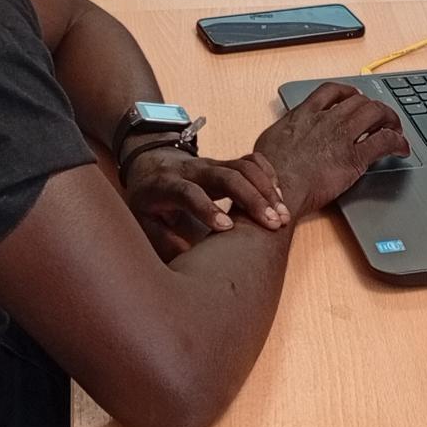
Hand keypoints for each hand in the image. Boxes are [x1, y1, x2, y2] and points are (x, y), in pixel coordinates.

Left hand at [120, 146, 289, 258]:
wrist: (149, 165)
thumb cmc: (148, 203)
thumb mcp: (142, 223)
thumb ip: (163, 242)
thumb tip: (189, 265)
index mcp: (165, 185)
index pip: (188, 192)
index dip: (207, 208)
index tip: (228, 228)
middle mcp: (191, 170)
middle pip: (225, 176)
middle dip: (252, 198)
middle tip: (274, 223)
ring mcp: (211, 163)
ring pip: (243, 167)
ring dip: (267, 190)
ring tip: (284, 216)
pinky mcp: (225, 162)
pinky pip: (251, 160)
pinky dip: (269, 175)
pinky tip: (281, 197)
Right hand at [254, 82, 410, 217]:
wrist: (276, 192)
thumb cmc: (267, 174)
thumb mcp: (271, 139)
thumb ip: (285, 130)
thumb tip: (286, 132)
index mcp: (304, 114)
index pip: (332, 91)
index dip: (348, 92)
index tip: (355, 96)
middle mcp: (326, 120)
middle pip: (359, 100)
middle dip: (374, 106)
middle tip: (381, 116)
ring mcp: (341, 137)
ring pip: (376, 113)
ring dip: (390, 118)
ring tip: (395, 128)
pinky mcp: (354, 158)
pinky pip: (384, 141)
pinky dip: (398, 142)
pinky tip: (402, 148)